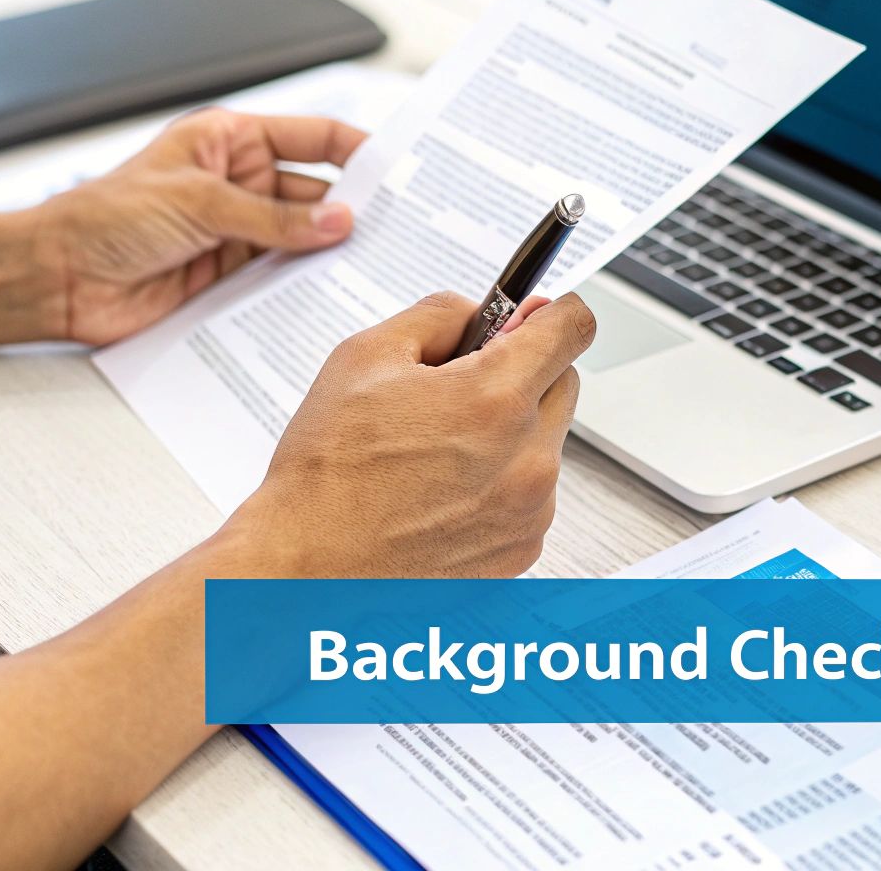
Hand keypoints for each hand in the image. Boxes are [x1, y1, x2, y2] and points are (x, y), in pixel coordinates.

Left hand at [34, 108, 366, 344]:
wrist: (58, 278)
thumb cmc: (106, 218)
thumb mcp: (199, 204)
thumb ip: (273, 218)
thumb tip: (339, 222)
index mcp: (230, 141)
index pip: (312, 137)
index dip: (356, 150)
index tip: (396, 171)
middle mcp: (238, 182)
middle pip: (315, 192)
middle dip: (351, 210)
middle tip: (395, 230)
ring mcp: (236, 230)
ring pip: (302, 239)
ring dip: (329, 252)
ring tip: (371, 264)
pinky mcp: (228, 275)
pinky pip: (279, 277)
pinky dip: (303, 285)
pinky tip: (329, 293)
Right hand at [227, 291, 597, 578]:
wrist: (308, 567)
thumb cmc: (326, 472)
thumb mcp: (365, 356)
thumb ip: (439, 316)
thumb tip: (483, 312)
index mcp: (494, 400)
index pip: (572, 327)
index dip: (549, 312)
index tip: (530, 318)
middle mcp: (526, 459)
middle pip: (563, 384)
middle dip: (523, 374)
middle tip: (460, 389)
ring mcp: (530, 511)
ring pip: (545, 443)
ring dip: (510, 434)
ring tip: (436, 452)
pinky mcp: (522, 549)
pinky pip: (530, 495)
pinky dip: (500, 485)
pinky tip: (442, 491)